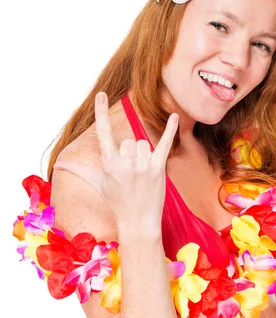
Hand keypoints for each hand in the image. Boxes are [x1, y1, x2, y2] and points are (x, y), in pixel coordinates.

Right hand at [53, 92, 178, 232]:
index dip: (101, 112)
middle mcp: (125, 163)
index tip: (101, 94)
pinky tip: (174, 116)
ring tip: (141, 175)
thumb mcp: (96, 184)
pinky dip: (170, 130)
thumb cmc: (116, 203)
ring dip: (143, 156)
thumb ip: (78, 169)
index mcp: (108, 164)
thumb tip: (58, 163)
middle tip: (130, 175)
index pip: (103, 133)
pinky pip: (165, 144)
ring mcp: (143, 165)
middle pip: (128, 141)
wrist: (138, 222)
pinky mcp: (159, 168)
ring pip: (143, 144)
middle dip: (129, 155)